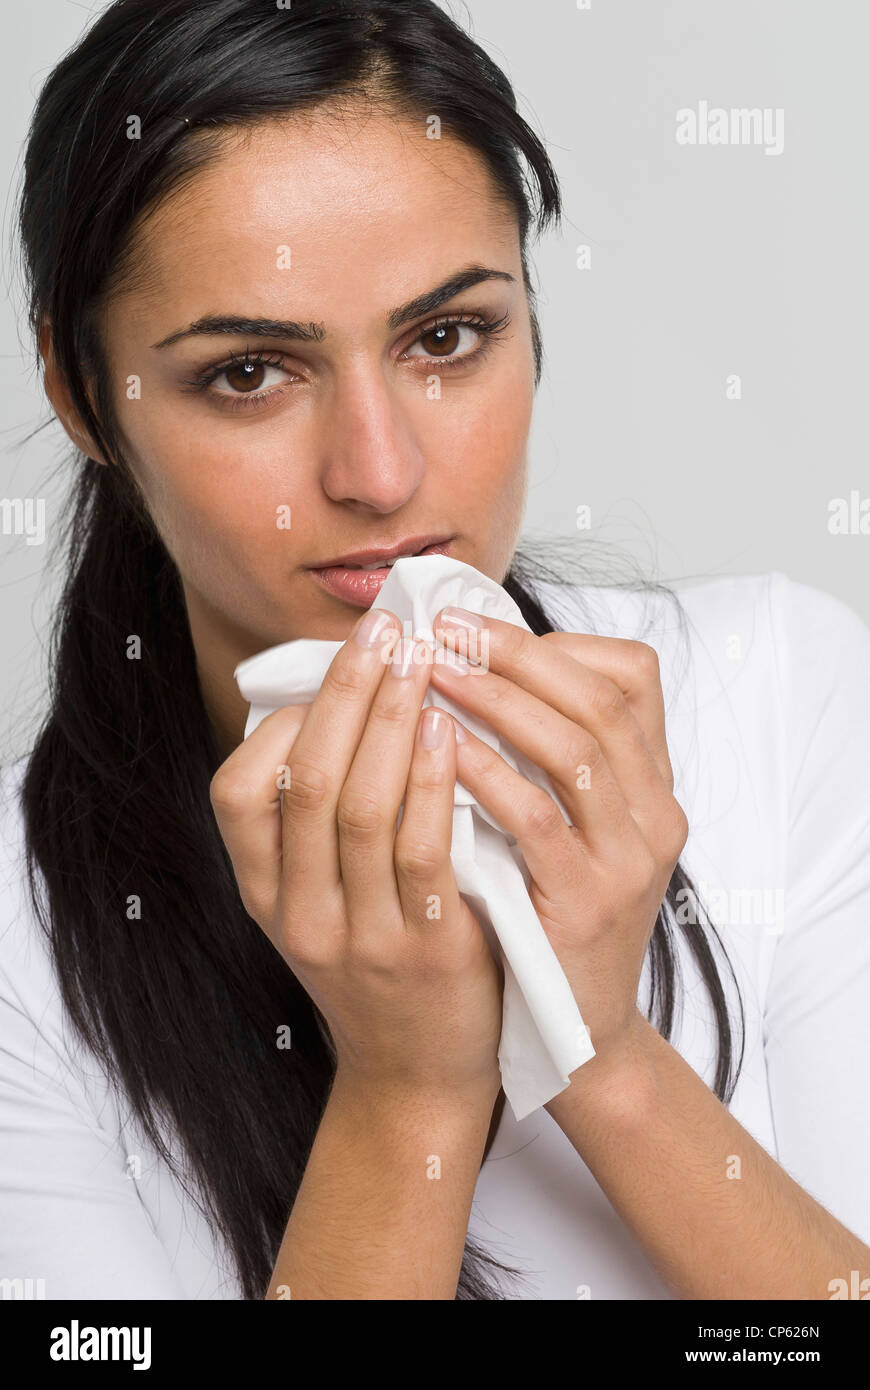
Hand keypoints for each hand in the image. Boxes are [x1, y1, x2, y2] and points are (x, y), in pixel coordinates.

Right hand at [209, 608, 503, 1106]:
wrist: (417, 1074)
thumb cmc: (376, 968)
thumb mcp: (321, 900)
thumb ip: (320, 824)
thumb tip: (341, 706)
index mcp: (264, 893)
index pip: (238, 789)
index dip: (287, 716)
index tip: (339, 660)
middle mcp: (299, 913)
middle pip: (308, 781)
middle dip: (346, 694)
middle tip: (385, 632)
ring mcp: (360, 936)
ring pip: (361, 809)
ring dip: (391, 723)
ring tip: (421, 662)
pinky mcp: (425, 952)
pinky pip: (422, 853)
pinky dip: (431, 784)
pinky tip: (452, 733)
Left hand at [428, 608, 688, 1069]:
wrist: (575, 1030)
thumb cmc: (552, 915)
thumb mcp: (568, 828)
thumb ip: (542, 759)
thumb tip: (476, 670)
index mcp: (654, 786)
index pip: (630, 677)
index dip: (550, 643)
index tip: (474, 624)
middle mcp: (655, 814)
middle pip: (598, 699)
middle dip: (514, 654)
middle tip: (442, 629)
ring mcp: (629, 860)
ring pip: (576, 748)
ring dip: (498, 699)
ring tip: (432, 671)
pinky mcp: (589, 903)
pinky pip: (539, 819)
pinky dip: (489, 773)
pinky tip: (441, 747)